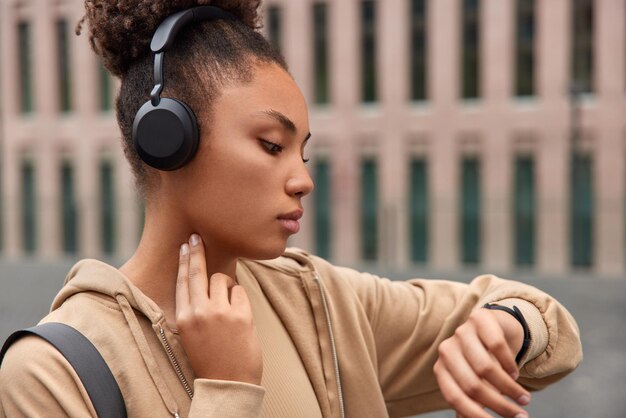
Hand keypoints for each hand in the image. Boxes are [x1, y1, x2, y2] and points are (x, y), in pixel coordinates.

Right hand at [175, 234, 262, 384]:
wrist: (228, 383)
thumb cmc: (212, 359)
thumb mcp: (192, 335)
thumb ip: (195, 309)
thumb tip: (205, 282)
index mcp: (184, 317)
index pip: (182, 281)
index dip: (184, 261)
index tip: (185, 246)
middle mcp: (198, 311)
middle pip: (197, 272)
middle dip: (197, 252)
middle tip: (197, 237)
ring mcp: (219, 311)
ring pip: (223, 279)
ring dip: (227, 288)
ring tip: (229, 310)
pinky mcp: (240, 314)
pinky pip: (240, 292)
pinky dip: (241, 300)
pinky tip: (239, 318)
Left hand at [433, 308, 530, 417]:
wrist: (494, 328)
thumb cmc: (482, 362)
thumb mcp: (476, 383)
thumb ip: (472, 404)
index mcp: (442, 369)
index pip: (455, 398)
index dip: (476, 415)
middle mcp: (447, 350)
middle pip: (473, 385)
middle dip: (500, 405)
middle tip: (521, 416)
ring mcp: (461, 332)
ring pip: (486, 368)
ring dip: (510, 387)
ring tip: (523, 397)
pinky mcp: (479, 318)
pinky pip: (497, 346)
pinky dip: (510, 364)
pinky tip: (515, 372)